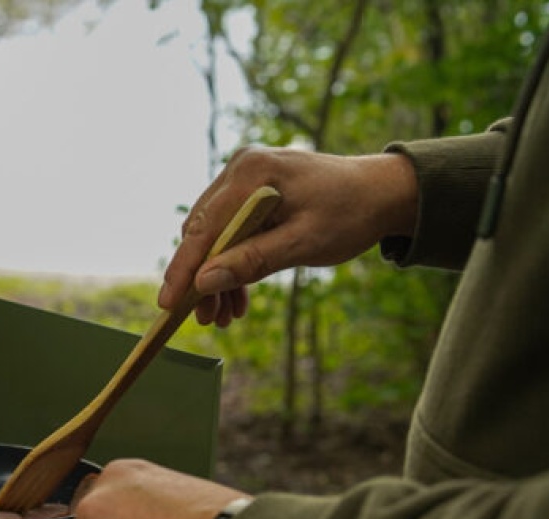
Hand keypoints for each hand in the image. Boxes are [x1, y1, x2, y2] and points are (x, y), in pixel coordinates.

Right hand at [162, 147, 419, 325]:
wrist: (381, 193)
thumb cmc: (349, 214)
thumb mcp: (303, 243)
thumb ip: (252, 262)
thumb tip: (203, 283)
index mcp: (251, 173)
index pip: (204, 228)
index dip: (183, 269)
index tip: (167, 305)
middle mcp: (240, 169)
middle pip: (202, 232)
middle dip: (201, 279)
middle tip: (206, 319)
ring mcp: (245, 178)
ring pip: (213, 235)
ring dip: (215, 277)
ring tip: (223, 316)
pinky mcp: (252, 192)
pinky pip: (229, 231)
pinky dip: (231, 263)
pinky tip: (238, 296)